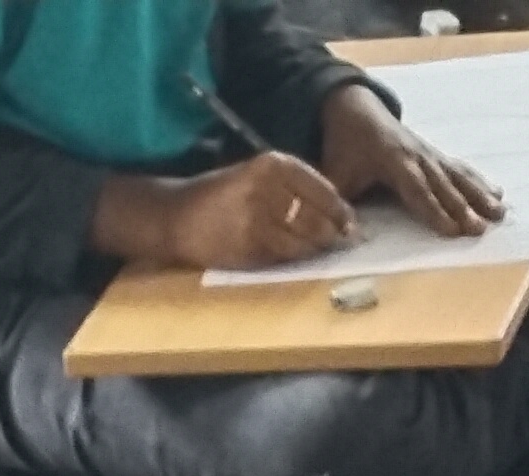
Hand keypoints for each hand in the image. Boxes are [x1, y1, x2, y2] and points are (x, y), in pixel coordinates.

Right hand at [164, 149, 357, 268]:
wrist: (178, 215)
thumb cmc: (222, 196)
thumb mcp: (257, 175)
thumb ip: (292, 186)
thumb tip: (336, 212)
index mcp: (273, 164)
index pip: (322, 188)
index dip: (340, 209)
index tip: (350, 222)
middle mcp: (267, 187)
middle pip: (317, 217)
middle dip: (332, 233)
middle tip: (339, 241)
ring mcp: (258, 219)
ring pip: (304, 241)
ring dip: (316, 249)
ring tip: (319, 250)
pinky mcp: (248, 246)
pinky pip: (284, 256)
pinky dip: (294, 258)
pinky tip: (293, 255)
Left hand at [319, 78, 502, 236]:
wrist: (356, 109)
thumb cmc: (344, 147)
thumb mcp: (335, 174)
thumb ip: (337, 204)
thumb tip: (342, 234)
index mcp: (392, 160)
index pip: (416, 189)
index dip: (433, 209)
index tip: (450, 230)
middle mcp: (416, 154)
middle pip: (443, 184)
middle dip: (463, 208)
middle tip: (480, 229)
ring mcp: (429, 153)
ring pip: (457, 175)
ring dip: (479, 195)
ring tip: (499, 212)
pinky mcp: (435, 154)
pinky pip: (460, 168)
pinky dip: (479, 181)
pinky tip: (497, 192)